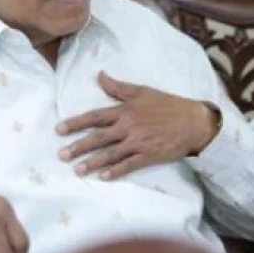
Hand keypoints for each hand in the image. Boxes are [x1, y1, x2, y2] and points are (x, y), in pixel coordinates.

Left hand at [56, 71, 219, 179]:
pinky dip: (116, 171)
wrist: (194, 121)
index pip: (95, 117)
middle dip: (78, 146)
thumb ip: (117, 87)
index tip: (59, 130)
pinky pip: (129, 165)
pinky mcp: (149, 155)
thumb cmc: (168, 104)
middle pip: (98, 138)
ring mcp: (138, 142)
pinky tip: (103, 177)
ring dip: (92, 162)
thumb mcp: (142, 91)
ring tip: (77, 170)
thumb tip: (99, 75)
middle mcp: (128, 127)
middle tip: (61, 155)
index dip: (76, 123)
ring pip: (110, 154)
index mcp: (124, 110)